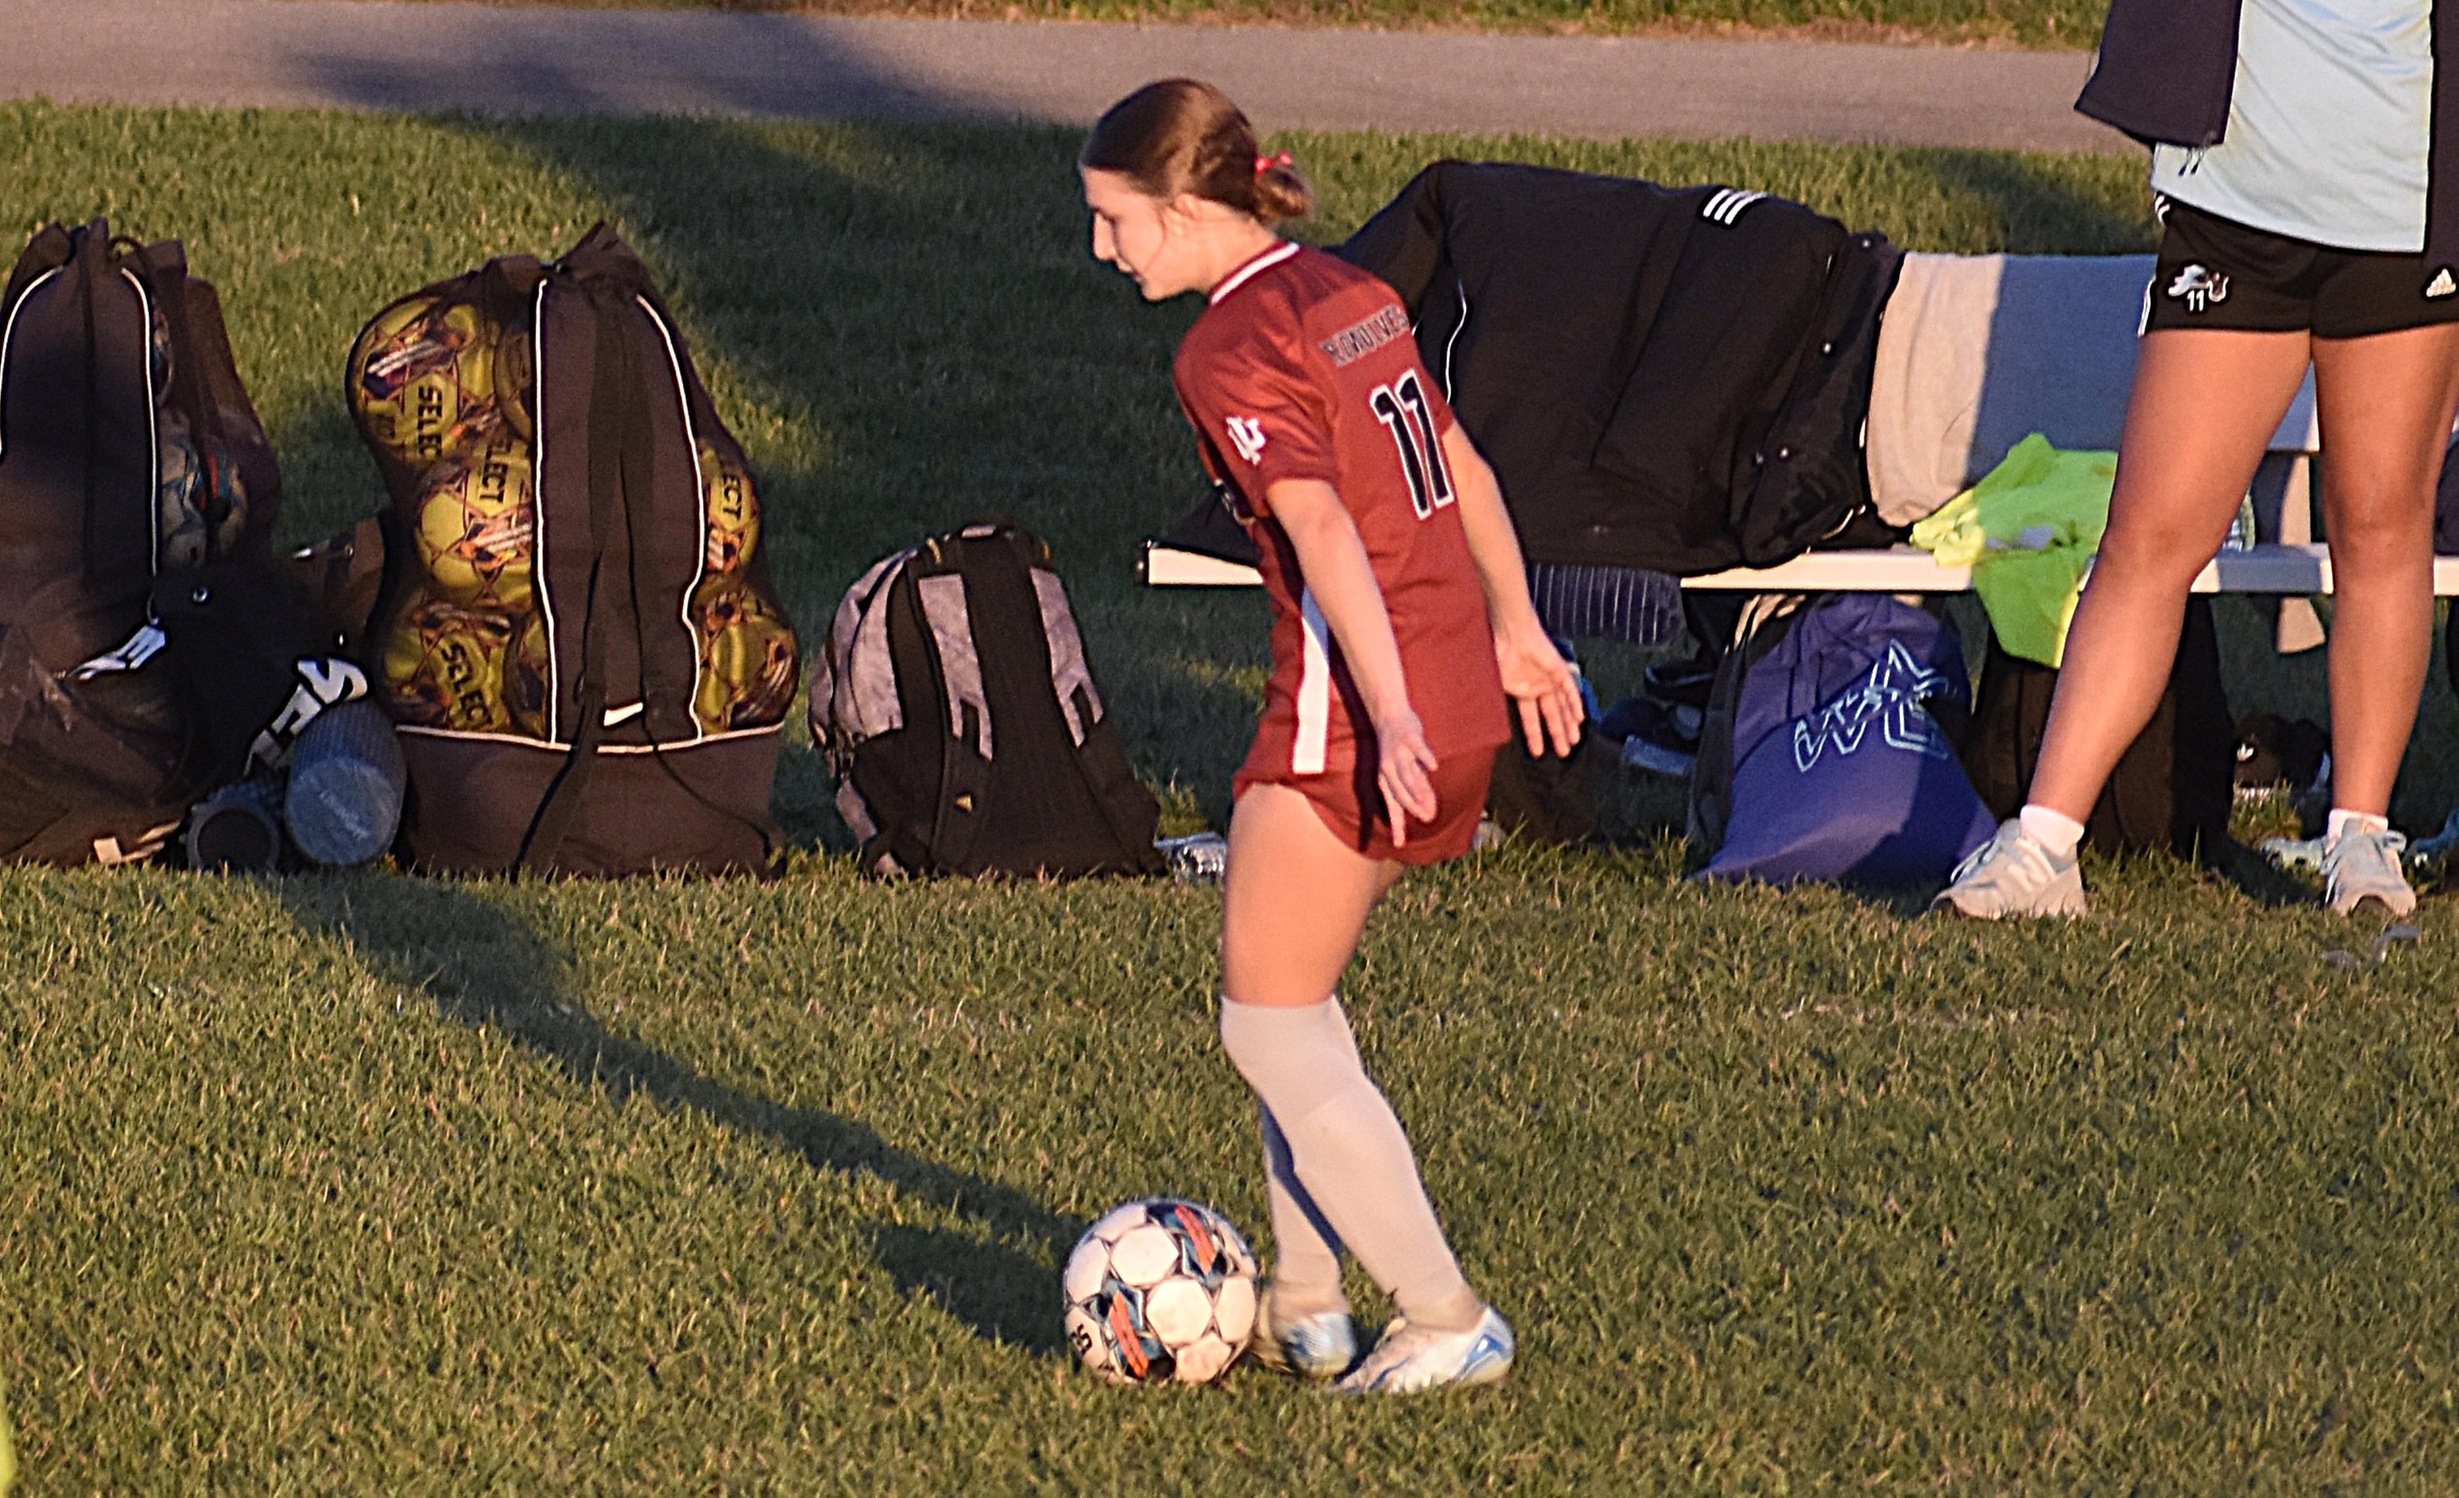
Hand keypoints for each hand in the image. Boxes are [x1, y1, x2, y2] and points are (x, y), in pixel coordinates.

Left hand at [1372, 706, 1440, 849]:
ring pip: (1407, 775)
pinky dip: (1425, 758)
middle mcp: (1388, 769)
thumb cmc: (1398, 748)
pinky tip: (1433, 767)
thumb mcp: (1406, 771)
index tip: (1399, 845)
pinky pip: (1417, 749)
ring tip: (1427, 802)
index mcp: (1386, 779)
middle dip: (1412, 807)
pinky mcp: (1409, 738)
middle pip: (1399, 792)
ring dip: (1417, 789)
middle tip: (1427, 818)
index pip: (1392, 806)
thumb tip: (1428, 814)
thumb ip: (1418, 791)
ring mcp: (1398, 753)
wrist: (1389, 714)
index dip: (1396, 825)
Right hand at [1495, 616, 1584, 757]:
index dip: (1534, 735)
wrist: (1509, 632)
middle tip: (1563, 753)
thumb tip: (1501, 714)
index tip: (1538, 753)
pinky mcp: (1558, 668)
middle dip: (1557, 734)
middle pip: (1551, 715)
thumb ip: (1503, 700)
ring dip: (1568, 723)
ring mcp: (1549, 677)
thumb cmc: (1497, 655)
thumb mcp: (1496, 685)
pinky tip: (1579, 719)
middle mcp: (1537, 686)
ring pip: (1563, 705)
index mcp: (1521, 690)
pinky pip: (1569, 688)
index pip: (1530, 718)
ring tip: (1573, 742)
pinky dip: (1574, 703)